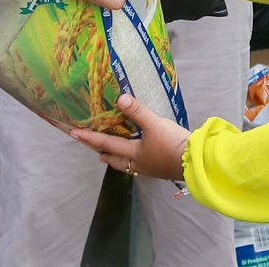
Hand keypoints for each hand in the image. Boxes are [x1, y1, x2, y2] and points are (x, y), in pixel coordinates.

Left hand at [69, 94, 188, 181]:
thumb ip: (138, 112)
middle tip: (93, 148)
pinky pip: (137, 165)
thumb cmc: (172, 144)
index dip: (89, 138)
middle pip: (114, 159)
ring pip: (126, 165)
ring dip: (115, 158)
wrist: (194, 163)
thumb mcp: (155, 124)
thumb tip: (120, 99)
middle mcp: (138, 163)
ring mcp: (149, 168)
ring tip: (108, 154)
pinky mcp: (159, 169)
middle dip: (102, 153)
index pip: (106, 143)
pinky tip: (136, 156)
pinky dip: (130, 160)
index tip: (74, 133)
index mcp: (133, 152)